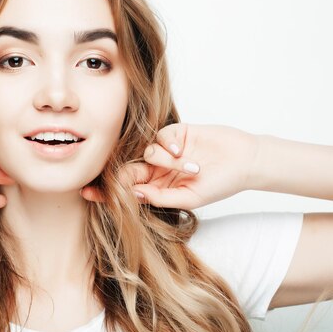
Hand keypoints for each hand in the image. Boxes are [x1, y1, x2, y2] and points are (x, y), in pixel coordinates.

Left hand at [80, 123, 260, 209]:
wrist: (245, 160)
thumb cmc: (221, 184)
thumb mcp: (190, 198)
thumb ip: (161, 197)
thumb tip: (134, 196)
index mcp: (158, 187)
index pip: (128, 190)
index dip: (107, 192)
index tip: (87, 193)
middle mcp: (158, 169)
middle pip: (129, 170)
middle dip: (119, 173)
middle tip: (114, 176)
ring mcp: (166, 151)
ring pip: (146, 153)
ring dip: (162, 160)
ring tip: (188, 167)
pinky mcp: (174, 133)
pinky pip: (159, 137)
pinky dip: (167, 145)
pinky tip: (182, 151)